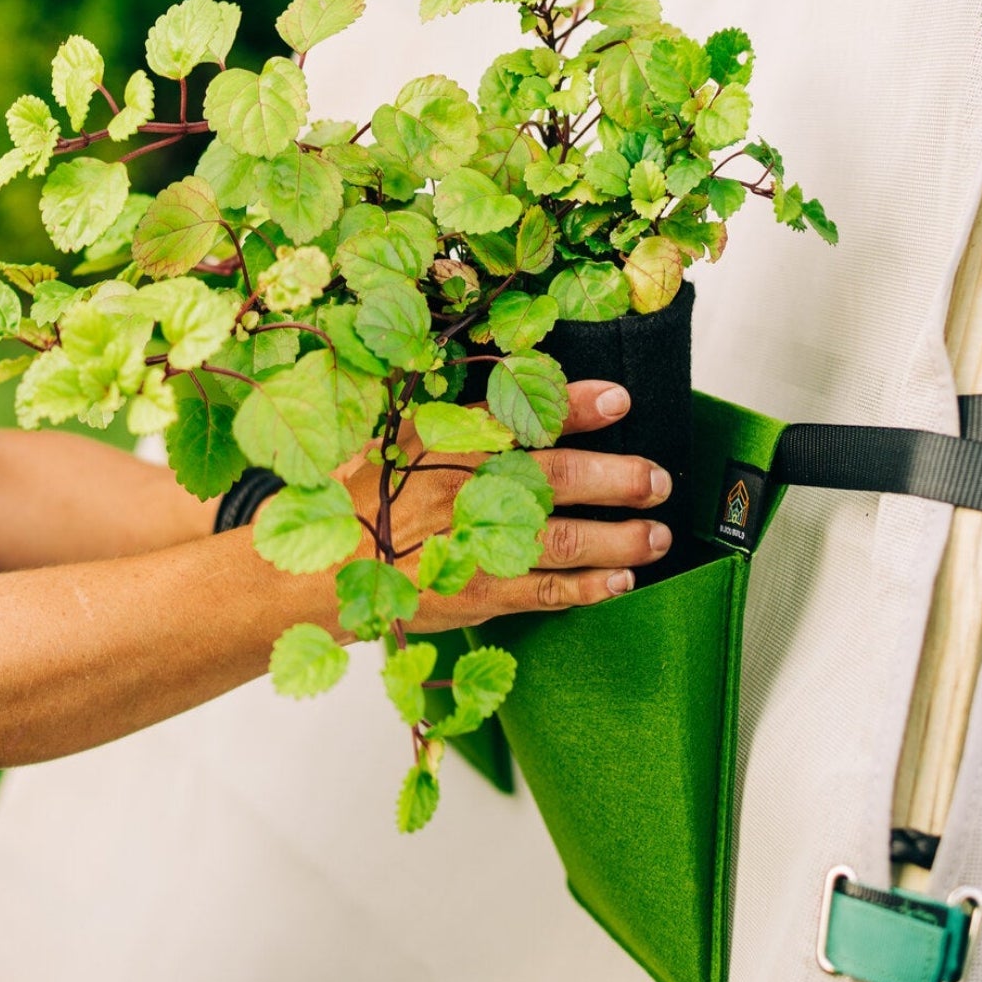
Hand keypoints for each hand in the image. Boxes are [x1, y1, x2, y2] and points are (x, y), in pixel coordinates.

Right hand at [340, 380, 672, 632]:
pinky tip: (621, 582)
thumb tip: (520, 388)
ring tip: (658, 534)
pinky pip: (546, 591)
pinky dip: (588, 588)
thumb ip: (461, 419)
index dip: (575, 406)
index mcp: (449, 444)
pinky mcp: (477, 593)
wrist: (321, 568)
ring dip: (621, 538)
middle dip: (620, 477)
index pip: (521, 416)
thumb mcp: (403, 440)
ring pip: (565, 539)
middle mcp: (467, 490)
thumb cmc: (368, 499)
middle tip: (659, 478)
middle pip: (559, 478)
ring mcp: (475, 544)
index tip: (618, 399)